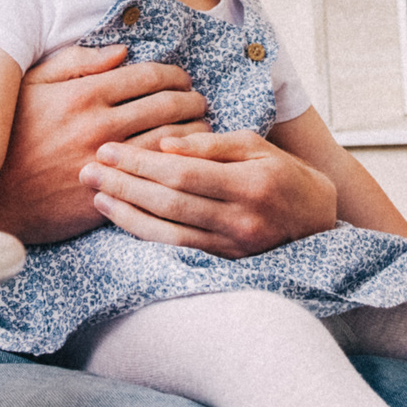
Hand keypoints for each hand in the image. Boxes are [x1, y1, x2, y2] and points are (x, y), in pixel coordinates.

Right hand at [0, 44, 207, 244]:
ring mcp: (108, 161)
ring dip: (195, 132)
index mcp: (84, 93)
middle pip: (169, 105)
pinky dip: (178, 164)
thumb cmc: (10, 136)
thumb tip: (121, 52)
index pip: (149, 75)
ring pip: (171, 140)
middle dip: (192, 100)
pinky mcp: (112, 191)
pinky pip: (158, 175)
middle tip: (199, 101)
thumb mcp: (31, 86)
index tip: (182, 79)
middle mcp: (100, 125)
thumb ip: (76, 62)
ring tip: (200, 129)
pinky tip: (182, 161)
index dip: (175, 74)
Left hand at [81, 129, 337, 258]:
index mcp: (251, 184)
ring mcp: (233, 247)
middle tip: (87, 170)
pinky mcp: (225, 263)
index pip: (183, 173)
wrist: (319, 222)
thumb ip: (211, 144)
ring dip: (126, 213)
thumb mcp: (256, 144)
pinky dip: (144, 234)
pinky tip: (120, 218)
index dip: (141, 162)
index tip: (108, 149)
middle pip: (169, 203)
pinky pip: (176, 249)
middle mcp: (241, 220)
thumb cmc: (284, 173)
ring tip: (95, 194)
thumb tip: (164, 143)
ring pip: (168, 232)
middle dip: (124, 185)